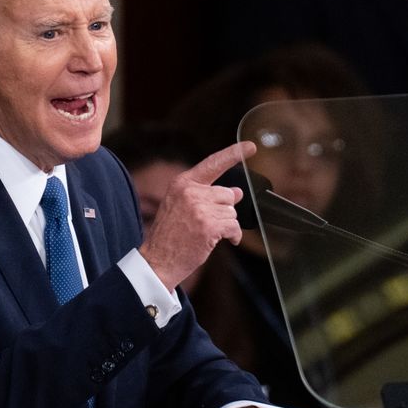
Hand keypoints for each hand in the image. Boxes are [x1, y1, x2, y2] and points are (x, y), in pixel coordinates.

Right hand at [140, 141, 256, 290]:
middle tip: (207, 224)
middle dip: (224, 210)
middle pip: (228, 195)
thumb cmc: (170, 236)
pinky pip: (234, 227)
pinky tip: (223, 241)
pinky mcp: (209, 226)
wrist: (157, 261)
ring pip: (232, 212)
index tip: (250, 147)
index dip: (234, 154)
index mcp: (182, 183)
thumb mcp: (182, 207)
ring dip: (226, 225)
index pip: (213, 164)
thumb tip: (237, 192)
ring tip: (208, 234)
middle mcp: (191, 192)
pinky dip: (233, 236)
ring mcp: (200, 208)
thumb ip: (207, 195)